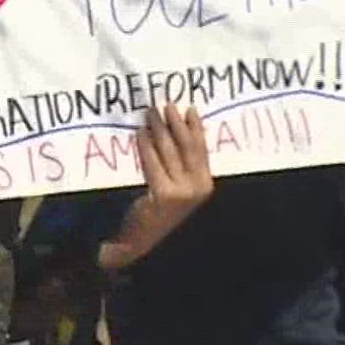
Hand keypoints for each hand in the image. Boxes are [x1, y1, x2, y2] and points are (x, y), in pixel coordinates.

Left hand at [99, 105, 211, 270]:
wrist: (140, 239)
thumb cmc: (156, 212)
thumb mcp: (175, 188)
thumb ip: (179, 166)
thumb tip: (174, 131)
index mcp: (205, 184)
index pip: (202, 149)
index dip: (196, 127)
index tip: (189, 108)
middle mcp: (198, 188)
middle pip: (188, 146)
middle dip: (176, 123)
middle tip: (165, 105)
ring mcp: (183, 192)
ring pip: (170, 151)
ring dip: (159, 129)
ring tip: (151, 114)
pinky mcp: (164, 194)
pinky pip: (153, 162)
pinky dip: (146, 146)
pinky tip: (140, 134)